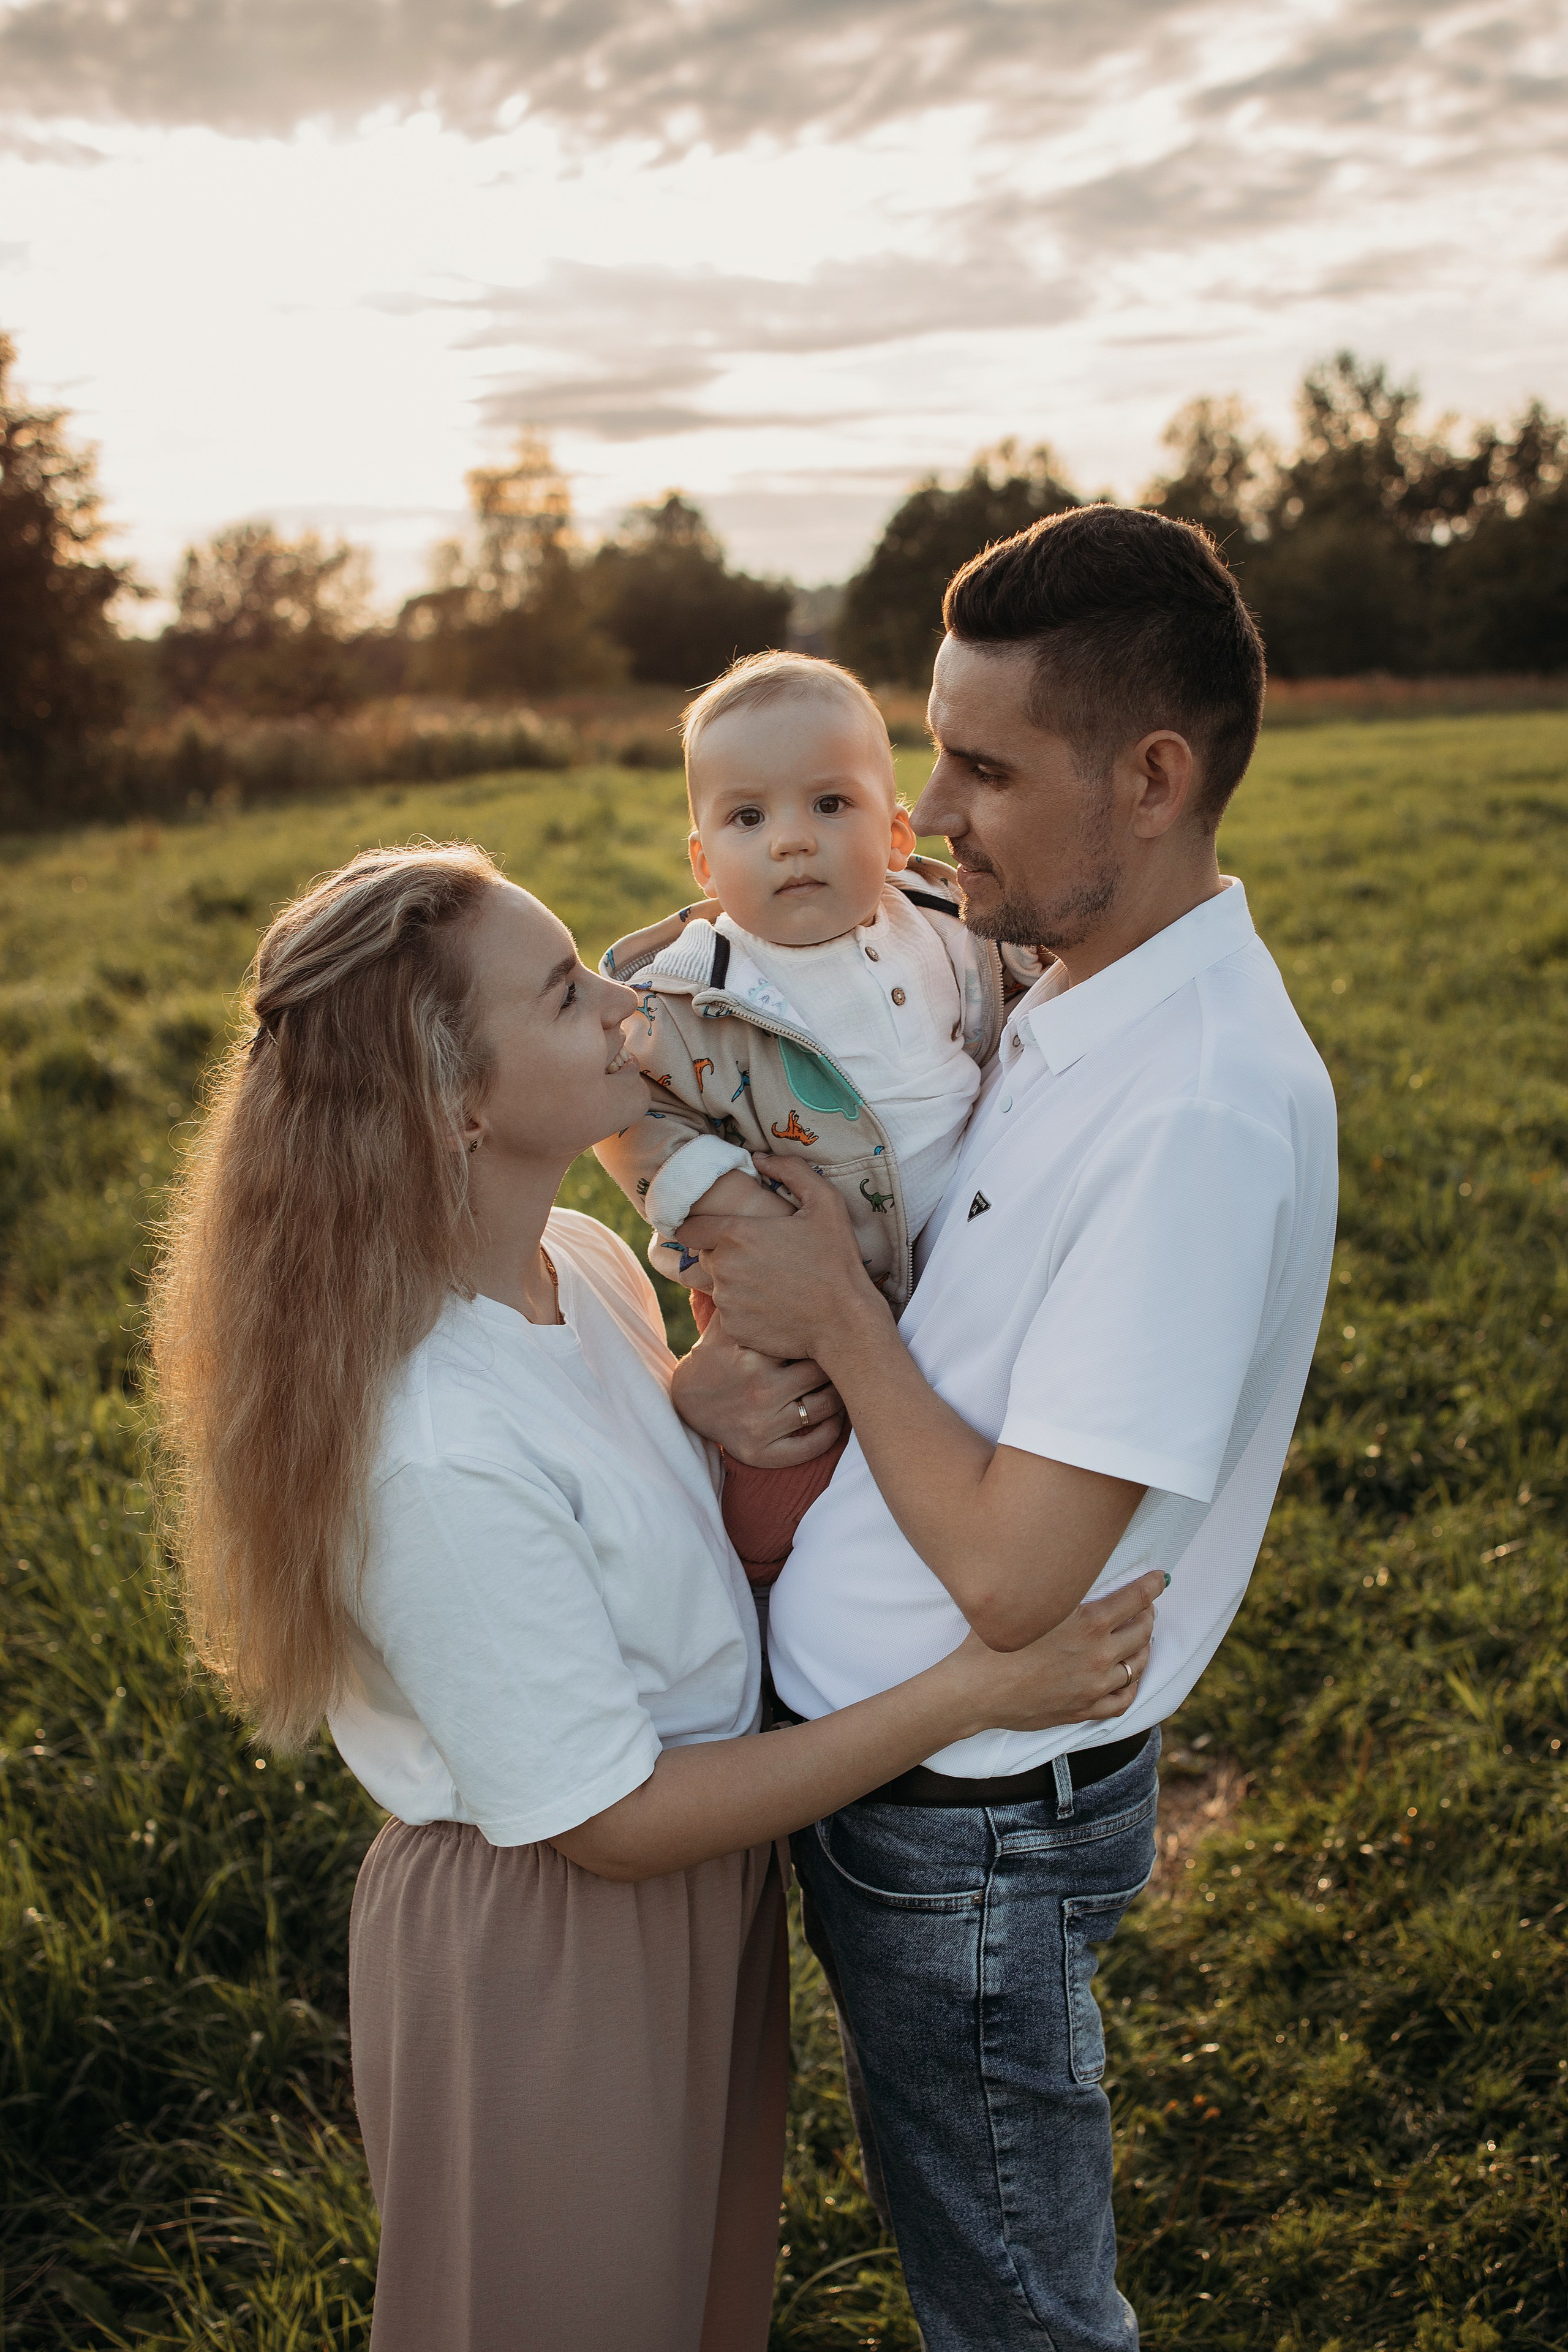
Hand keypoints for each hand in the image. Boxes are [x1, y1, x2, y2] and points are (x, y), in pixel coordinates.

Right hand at [670, 1312, 844, 1468]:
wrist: (685, 1406)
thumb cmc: (713, 1359)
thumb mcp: (724, 1328)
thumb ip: (748, 1301)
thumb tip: (775, 1266)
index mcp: (752, 1360)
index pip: (809, 1343)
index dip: (827, 1334)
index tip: (838, 1328)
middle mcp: (760, 1394)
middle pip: (822, 1373)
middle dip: (836, 1362)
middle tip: (847, 1353)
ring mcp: (762, 1427)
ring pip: (826, 1408)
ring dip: (841, 1395)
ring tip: (843, 1381)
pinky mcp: (763, 1453)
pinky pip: (812, 1446)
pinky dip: (830, 1432)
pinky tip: (834, 1417)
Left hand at [676, 1154, 885, 1360]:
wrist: (845, 1325)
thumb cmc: (837, 1262)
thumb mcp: (826, 1203)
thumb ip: (791, 1171)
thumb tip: (759, 1158)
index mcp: (736, 1235)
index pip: (690, 1228)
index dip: (702, 1226)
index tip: (719, 1230)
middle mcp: (723, 1269)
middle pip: (708, 1256)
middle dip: (727, 1254)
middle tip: (762, 1258)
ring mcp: (726, 1302)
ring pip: (719, 1286)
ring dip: (738, 1283)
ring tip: (774, 1284)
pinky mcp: (733, 1329)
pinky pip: (730, 1314)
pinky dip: (746, 1310)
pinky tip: (775, 1307)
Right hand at [941, 1571, 1163, 1733]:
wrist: (974, 1691)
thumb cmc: (990, 1642)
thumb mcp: (1025, 1605)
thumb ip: (1055, 1590)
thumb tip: (1067, 1569)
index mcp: (1086, 1622)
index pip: (1135, 1599)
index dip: (1151, 1586)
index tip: (1159, 1579)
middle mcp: (1098, 1654)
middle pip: (1142, 1630)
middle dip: (1148, 1614)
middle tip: (1145, 1607)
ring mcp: (1094, 1685)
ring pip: (1138, 1664)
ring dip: (1143, 1648)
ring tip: (1139, 1638)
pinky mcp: (1085, 1709)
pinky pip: (1124, 1700)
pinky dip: (1132, 1686)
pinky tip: (1128, 1677)